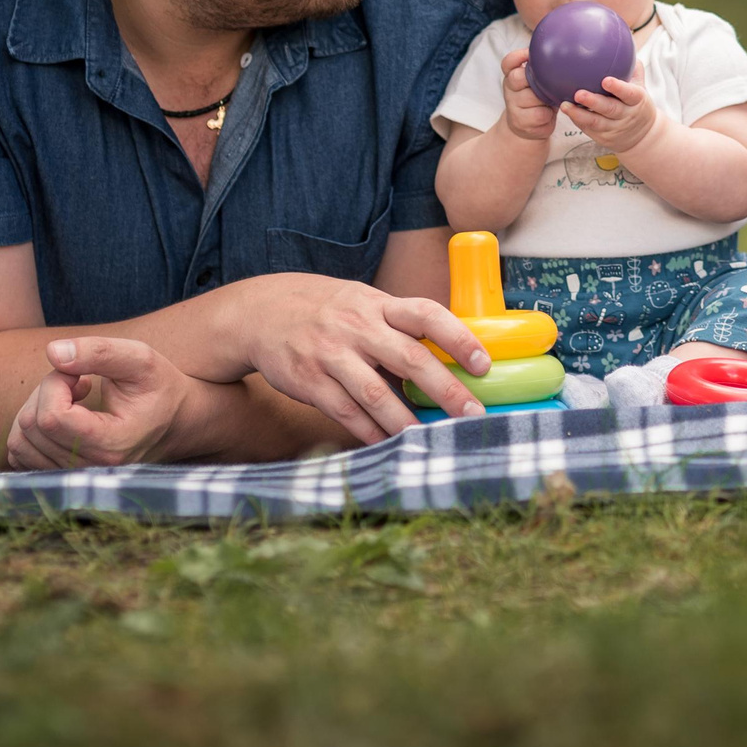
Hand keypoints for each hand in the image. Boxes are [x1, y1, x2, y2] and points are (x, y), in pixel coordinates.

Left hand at [5, 335, 192, 469]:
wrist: (174, 422)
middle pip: (33, 424)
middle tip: (80, 381)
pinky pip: (18, 453)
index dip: (56, 383)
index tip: (82, 376)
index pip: (51, 417)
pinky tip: (60, 417)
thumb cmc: (158, 387)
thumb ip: (99, 351)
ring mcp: (72, 478)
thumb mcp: (140, 359)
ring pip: (19, 439)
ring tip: (71, 399)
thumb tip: (52, 351)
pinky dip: (30, 427)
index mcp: (111, 445)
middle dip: (48, 390)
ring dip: (37, 407)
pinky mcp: (58, 477)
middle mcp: (88, 470)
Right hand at [240, 273, 492, 443]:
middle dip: (445, 389)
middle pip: (409, 358)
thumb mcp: (364, 303)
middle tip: (472, 415)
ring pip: (375, 393)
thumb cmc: (329, 311)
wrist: (262, 312)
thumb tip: (451, 359)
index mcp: (379, 305)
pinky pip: (345, 411)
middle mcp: (357, 327)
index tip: (484, 364)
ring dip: (407, 422)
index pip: (427, 315)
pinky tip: (388, 443)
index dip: (458, 338)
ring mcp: (331, 354)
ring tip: (433, 440)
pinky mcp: (308, 380)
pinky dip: (368, 431)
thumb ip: (400, 327)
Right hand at [499, 48, 558, 141]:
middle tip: (547, 84)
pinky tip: (548, 114)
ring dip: (545, 99)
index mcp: (512, 75)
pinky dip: (548, 114)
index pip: (508, 62)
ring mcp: (512, 105)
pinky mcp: (520, 121)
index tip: (530, 54)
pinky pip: (539, 114)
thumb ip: (543, 69)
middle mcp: (509, 88)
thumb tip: (565, 54)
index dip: (518, 56)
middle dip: (535, 80)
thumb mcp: (539, 82)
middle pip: (517, 77)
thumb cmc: (539, 98)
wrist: (528, 127)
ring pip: (531, 97)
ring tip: (550, 101)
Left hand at [561, 61, 659, 153]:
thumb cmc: (637, 103)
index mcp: (638, 101)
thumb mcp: (641, 87)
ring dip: (579, 114)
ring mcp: (615, 129)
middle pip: (610, 109)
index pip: (630, 94)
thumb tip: (623, 43)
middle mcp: (627, 116)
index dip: (619, 88)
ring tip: (564, 105)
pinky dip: (578, 120)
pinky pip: (589, 129)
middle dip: (593, 102)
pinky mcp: (604, 138)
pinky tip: (567, 111)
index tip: (606, 80)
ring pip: (596, 122)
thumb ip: (632, 68)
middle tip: (578, 93)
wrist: (643, 135)